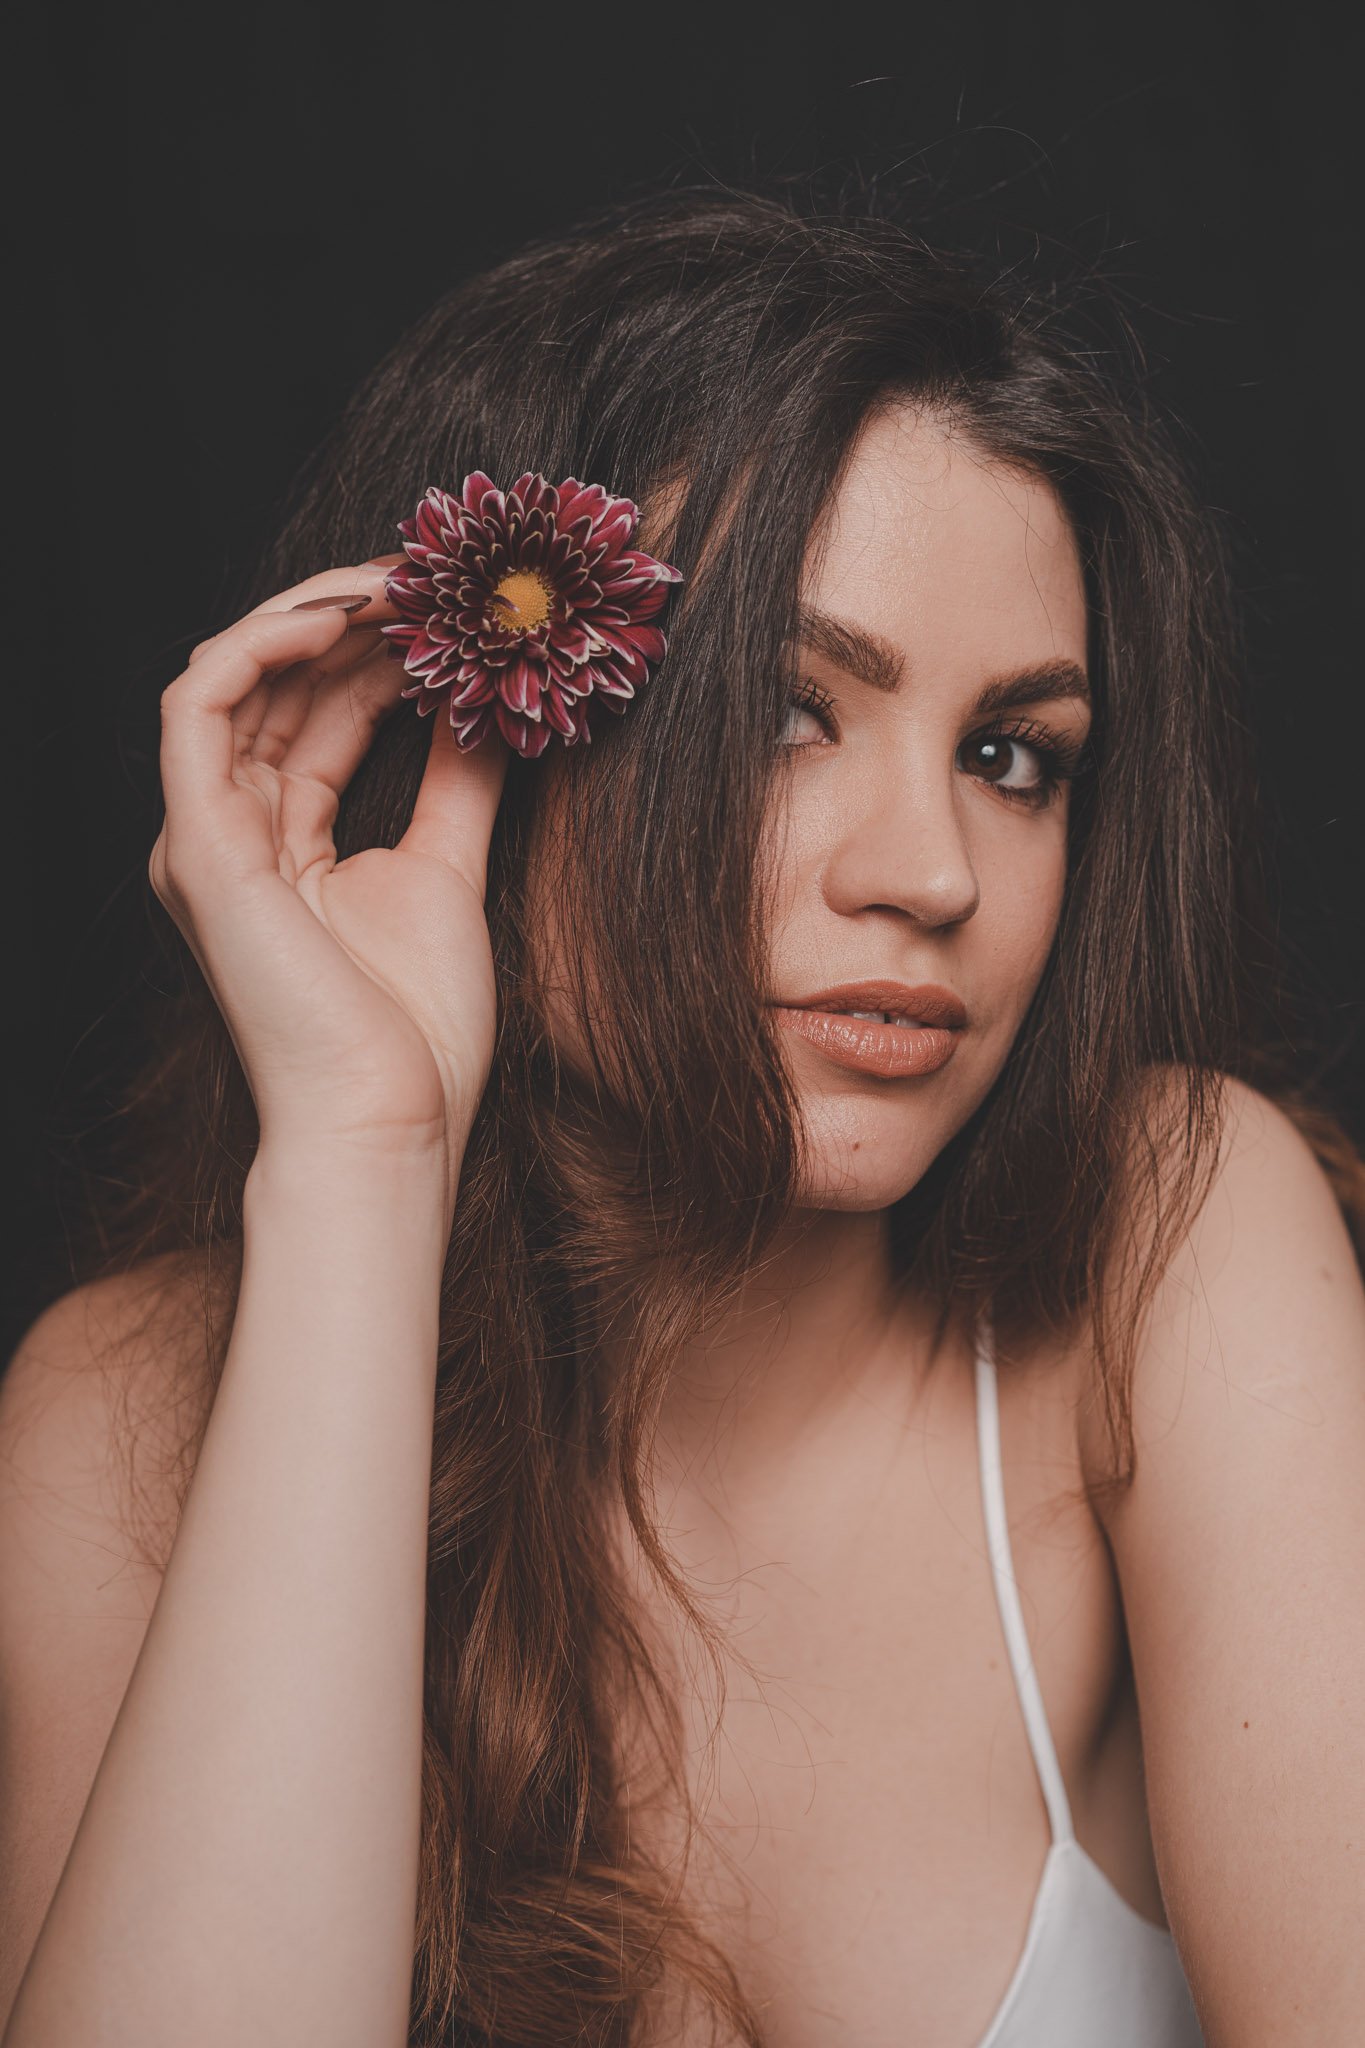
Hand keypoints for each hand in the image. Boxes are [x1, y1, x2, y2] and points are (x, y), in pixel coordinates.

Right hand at [149, 561, 509, 1202]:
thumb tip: (484, 704)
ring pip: (234, 678)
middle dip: (355, 620)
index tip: (452, 608)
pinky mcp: (197, 847)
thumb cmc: (415, 1030)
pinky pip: (196, 707)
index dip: (377, 650)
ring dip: (314, 615)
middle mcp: (231, 834)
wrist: (388, 1118)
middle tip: (435, 575)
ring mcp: (205, 839)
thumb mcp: (447, 872)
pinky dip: (260, 645)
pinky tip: (339, 616)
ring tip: (401, 584)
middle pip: (278, 687)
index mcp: (281, 846)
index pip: (316, 715)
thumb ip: (456, 785)